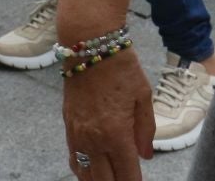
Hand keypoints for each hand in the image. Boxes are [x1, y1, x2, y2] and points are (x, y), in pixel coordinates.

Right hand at [63, 53, 153, 179]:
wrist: (90, 47)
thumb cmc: (121, 69)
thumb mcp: (144, 97)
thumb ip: (146, 131)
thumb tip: (146, 156)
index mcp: (116, 134)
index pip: (127, 175)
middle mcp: (93, 140)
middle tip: (128, 180)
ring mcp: (77, 136)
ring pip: (85, 176)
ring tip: (113, 178)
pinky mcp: (68, 128)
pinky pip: (74, 160)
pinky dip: (83, 171)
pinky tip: (93, 171)